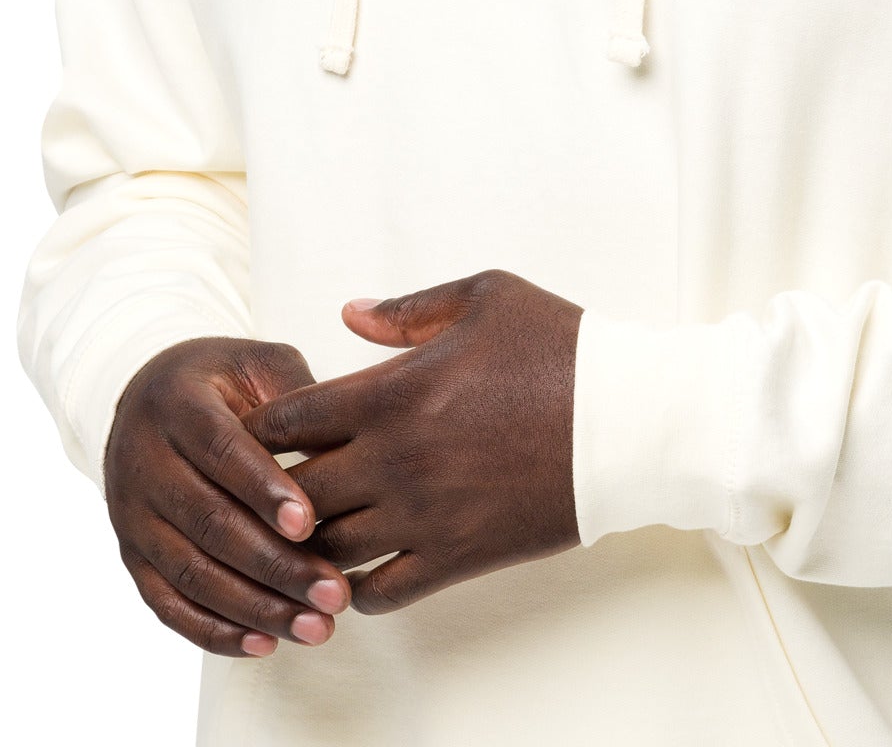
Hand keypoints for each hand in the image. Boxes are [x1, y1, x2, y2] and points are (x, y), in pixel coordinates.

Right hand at [103, 337, 354, 656]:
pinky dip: (215, 631)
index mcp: (177, 404)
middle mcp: (143, 461)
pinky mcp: (132, 556)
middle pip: (209, 522)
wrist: (149, 397)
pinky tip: (265, 643)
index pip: (220, 451)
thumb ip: (296, 400)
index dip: (262, 489)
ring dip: (256, 607)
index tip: (308, 524)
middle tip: (335, 591)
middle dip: (275, 564)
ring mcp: (132, 514)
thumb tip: (345, 453)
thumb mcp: (258, 364)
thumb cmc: (224, 382)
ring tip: (316, 626)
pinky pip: (168, 605)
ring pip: (192, 572)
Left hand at [242, 271, 581, 614]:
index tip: (268, 432)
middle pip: (292, 495)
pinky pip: (380, 595)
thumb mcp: (485, 297)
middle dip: (277, 491)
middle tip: (282, 486)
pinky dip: (358, 589)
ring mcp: (424, 515)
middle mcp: (395, 458)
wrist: (629, 419)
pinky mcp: (458, 557)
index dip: (262, 430)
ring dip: (313, 544)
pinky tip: (364, 568)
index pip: (284, 423)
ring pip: (328, 551)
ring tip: (316, 531)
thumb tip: (347, 314)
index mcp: (392, 390)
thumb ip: (406, 307)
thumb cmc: (560, 347)